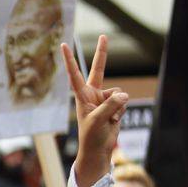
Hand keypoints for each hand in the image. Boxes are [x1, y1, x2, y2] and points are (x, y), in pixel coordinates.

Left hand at [61, 35, 128, 186]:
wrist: (98, 150)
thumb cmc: (91, 137)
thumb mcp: (98, 121)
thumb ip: (110, 106)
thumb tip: (124, 95)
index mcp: (82, 96)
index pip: (75, 74)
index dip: (70, 60)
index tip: (63, 45)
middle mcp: (92, 94)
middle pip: (99, 69)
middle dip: (102, 53)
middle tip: (103, 35)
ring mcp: (104, 99)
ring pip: (119, 93)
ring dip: (117, 107)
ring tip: (109, 120)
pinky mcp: (114, 106)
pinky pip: (124, 102)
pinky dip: (121, 112)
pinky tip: (114, 121)